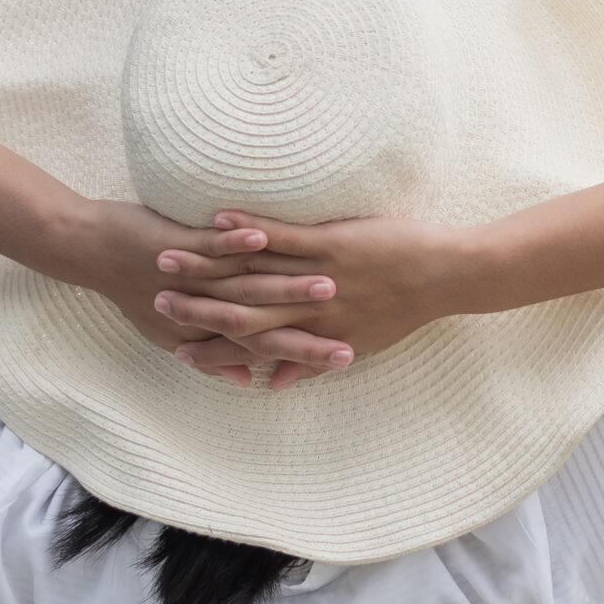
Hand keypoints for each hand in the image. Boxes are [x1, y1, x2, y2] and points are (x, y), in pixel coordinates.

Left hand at [62, 200, 352, 386]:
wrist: (88, 251)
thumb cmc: (136, 287)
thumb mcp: (172, 332)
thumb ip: (219, 356)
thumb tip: (257, 383)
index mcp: (209, 334)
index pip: (269, 350)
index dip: (309, 356)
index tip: (347, 359)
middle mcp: (203, 314)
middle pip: (267, 328)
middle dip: (312, 333)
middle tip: (353, 337)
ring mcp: (191, 279)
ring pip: (245, 287)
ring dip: (284, 286)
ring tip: (327, 282)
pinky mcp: (177, 245)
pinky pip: (212, 247)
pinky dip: (238, 241)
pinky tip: (263, 236)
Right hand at [152, 213, 484, 378]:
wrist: (449, 278)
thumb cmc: (404, 309)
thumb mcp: (355, 344)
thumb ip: (308, 362)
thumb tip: (275, 384)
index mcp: (311, 334)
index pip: (249, 347)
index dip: (209, 349)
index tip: (174, 348)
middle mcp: (308, 312)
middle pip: (239, 314)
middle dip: (193, 309)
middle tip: (153, 300)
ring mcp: (317, 277)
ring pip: (251, 275)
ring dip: (207, 265)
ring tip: (168, 255)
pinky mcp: (333, 245)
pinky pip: (284, 238)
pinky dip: (250, 228)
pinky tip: (218, 218)